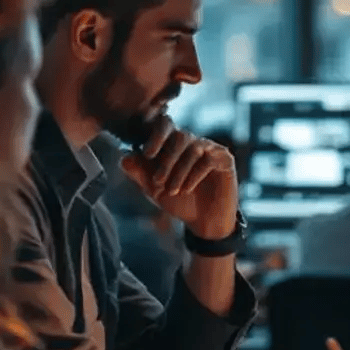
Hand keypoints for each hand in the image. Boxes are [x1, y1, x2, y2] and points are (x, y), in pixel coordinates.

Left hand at [120, 116, 238, 239]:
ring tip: (173, 191)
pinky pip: (208, 159)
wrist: (204, 222)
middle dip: (166, 159)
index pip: (166, 126)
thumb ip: (139, 173)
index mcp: (174, 145)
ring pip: (193, 148)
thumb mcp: (154, 189)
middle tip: (158, 181)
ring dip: (179, 170)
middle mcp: (193, 142)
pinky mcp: (225, 159)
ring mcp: (210, 149)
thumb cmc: (179, 203)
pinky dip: (195, 174)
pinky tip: (188, 189)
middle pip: (179, 136)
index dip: (156, 136)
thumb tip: (124, 158)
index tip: (147, 154)